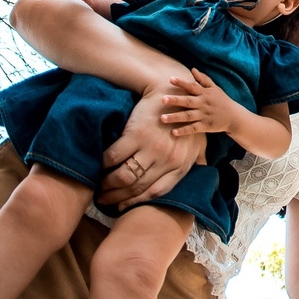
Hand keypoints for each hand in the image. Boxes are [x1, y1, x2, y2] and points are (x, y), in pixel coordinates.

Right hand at [98, 87, 204, 208]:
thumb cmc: (183, 117)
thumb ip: (197, 158)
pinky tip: (98, 167)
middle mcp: (167, 160)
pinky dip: (102, 165)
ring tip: (98, 187)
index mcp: (181, 166)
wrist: (170, 91)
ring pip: (123, 176)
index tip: (121, 208)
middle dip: (116, 197)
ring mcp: (151, 148)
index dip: (135, 203)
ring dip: (106, 184)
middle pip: (136, 187)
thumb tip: (201, 168)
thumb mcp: (196, 140)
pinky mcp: (136, 135)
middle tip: (103, 199)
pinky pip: (113, 157)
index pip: (155, 193)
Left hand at [160, 68, 238, 135]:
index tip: (171, 79)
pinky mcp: (205, 126)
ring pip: (188, 116)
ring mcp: (204, 116)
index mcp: (205, 93)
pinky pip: (193, 129)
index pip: (192, 86)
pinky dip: (184, 130)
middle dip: (175, 100)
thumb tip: (193, 69)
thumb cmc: (222, 100)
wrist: (234, 116)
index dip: (182, 82)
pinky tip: (173, 132)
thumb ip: (203, 79)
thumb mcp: (215, 88)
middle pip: (188, 101)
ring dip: (175, 117)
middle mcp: (203, 104)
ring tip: (162, 118)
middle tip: (162, 100)